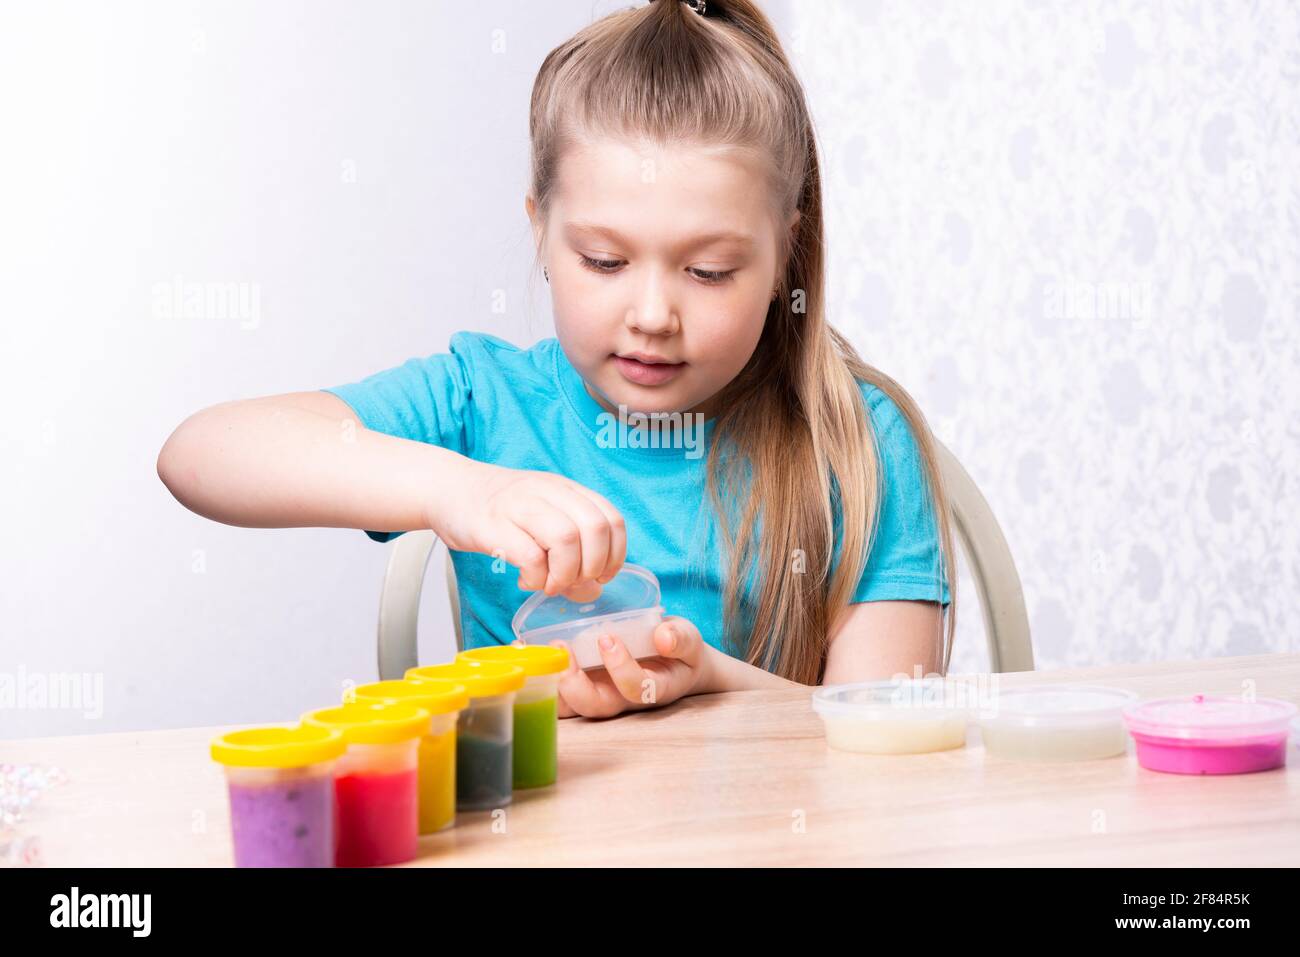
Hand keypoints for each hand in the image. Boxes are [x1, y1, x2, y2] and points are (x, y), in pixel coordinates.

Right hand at [430, 459, 625, 598]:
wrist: (448, 489)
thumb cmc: (498, 510)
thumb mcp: (542, 516)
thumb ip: (572, 548)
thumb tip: (594, 588)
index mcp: (564, 489)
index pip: (610, 518)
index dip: (615, 553)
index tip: (603, 574)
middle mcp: (546, 492)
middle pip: (594, 527)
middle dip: (593, 565)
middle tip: (576, 581)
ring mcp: (519, 506)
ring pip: (566, 538)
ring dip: (566, 573)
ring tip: (551, 584)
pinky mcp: (493, 526)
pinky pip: (530, 556)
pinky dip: (536, 577)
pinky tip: (528, 581)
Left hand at [545, 616, 712, 717]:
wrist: (672, 661)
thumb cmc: (679, 651)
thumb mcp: (689, 640)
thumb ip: (681, 639)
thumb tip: (663, 637)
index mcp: (653, 690)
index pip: (636, 689)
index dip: (620, 669)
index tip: (608, 638)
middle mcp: (622, 700)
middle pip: (596, 707)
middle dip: (574, 685)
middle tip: (562, 649)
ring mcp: (599, 696)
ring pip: (571, 706)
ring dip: (550, 683)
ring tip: (536, 652)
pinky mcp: (581, 688)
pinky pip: (557, 692)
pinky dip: (538, 674)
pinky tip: (522, 649)